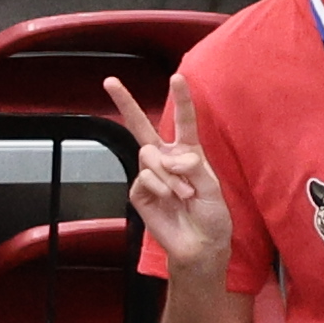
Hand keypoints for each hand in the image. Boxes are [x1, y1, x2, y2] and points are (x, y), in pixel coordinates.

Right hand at [107, 74, 232, 278]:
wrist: (198, 245)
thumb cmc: (211, 217)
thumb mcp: (213, 188)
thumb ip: (194, 167)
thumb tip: (170, 158)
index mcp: (189, 153)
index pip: (184, 122)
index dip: (181, 99)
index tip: (177, 76)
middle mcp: (166, 160)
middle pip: (142, 126)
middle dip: (126, 103)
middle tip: (110, 81)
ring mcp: (151, 175)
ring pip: (148, 157)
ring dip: (169, 176)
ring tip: (183, 194)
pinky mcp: (140, 192)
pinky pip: (144, 178)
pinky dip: (159, 187)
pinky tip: (169, 198)